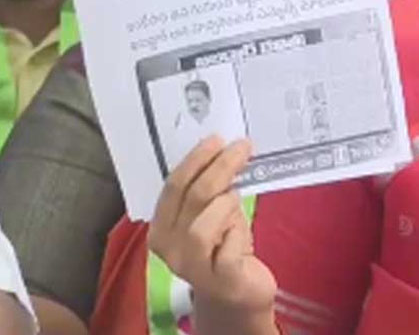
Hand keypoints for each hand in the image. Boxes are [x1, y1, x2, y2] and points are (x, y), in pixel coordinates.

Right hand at [148, 137, 276, 315]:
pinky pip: (227, 250)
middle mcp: (169, 247)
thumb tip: (227, 151)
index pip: (173, 187)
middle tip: (241, 148)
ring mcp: (191, 267)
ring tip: (238, 197)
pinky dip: (238, 234)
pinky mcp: (219, 280)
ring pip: (201, 227)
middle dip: (218, 167)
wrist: (237, 293)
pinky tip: (242, 231)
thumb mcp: (215, 215)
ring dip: (224, 204)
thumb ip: (213, 191)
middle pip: (190, 198)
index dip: (195, 160)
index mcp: (161, 227)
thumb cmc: (225, 247)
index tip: (217, 139)